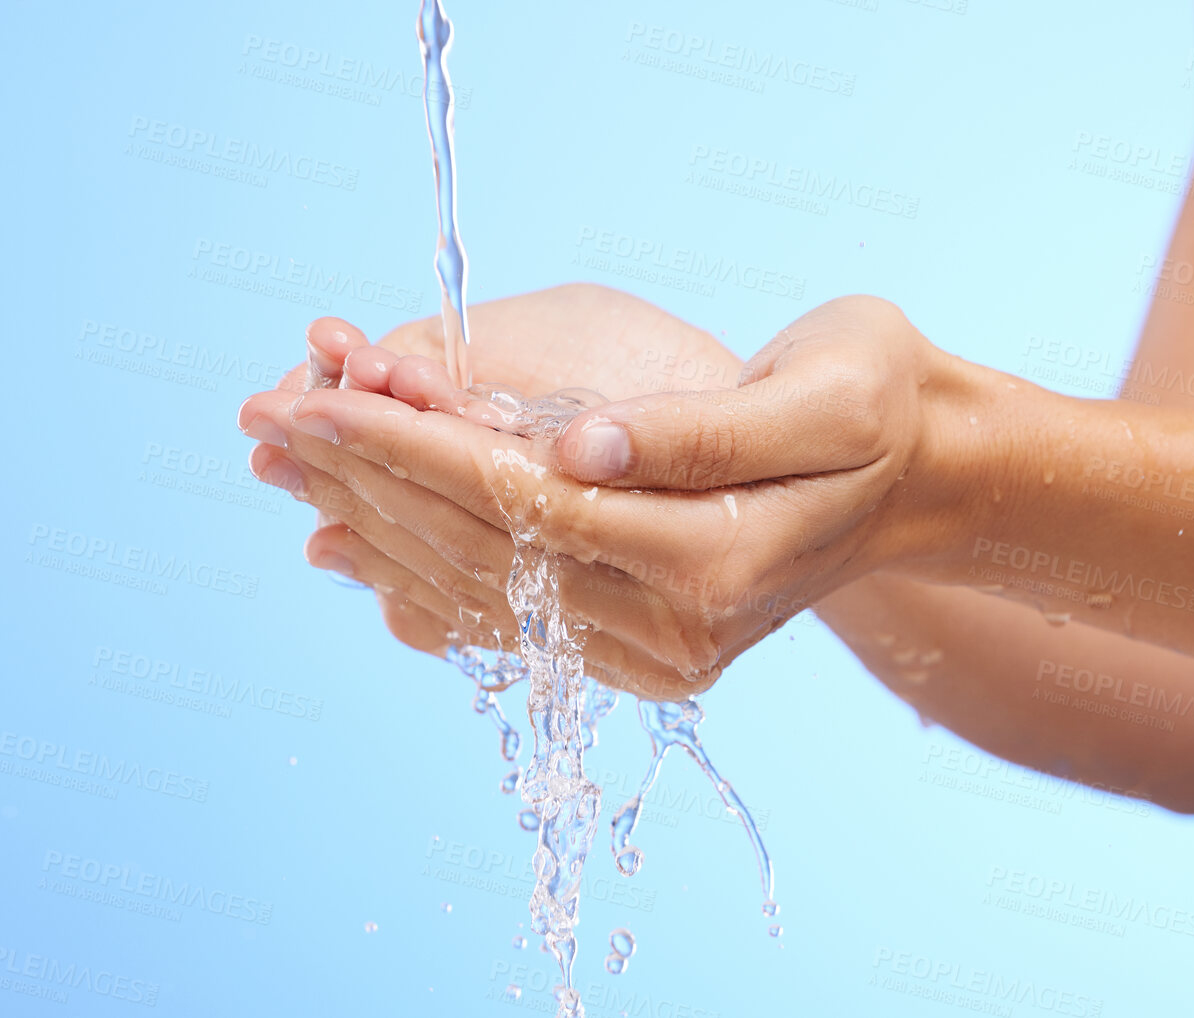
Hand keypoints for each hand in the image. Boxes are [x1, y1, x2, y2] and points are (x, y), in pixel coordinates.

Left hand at [246, 293, 972, 695]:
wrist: (921, 478)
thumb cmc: (874, 405)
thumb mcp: (821, 393)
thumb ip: (694, 430)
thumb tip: (577, 449)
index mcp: (715, 560)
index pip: (521, 502)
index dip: (410, 446)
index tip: (317, 397)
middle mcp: (678, 631)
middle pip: (481, 554)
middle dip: (366, 482)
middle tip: (272, 423)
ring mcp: (655, 656)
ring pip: (478, 596)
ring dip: (372, 531)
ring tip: (287, 475)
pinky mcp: (637, 655)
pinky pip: (504, 624)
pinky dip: (417, 580)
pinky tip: (346, 547)